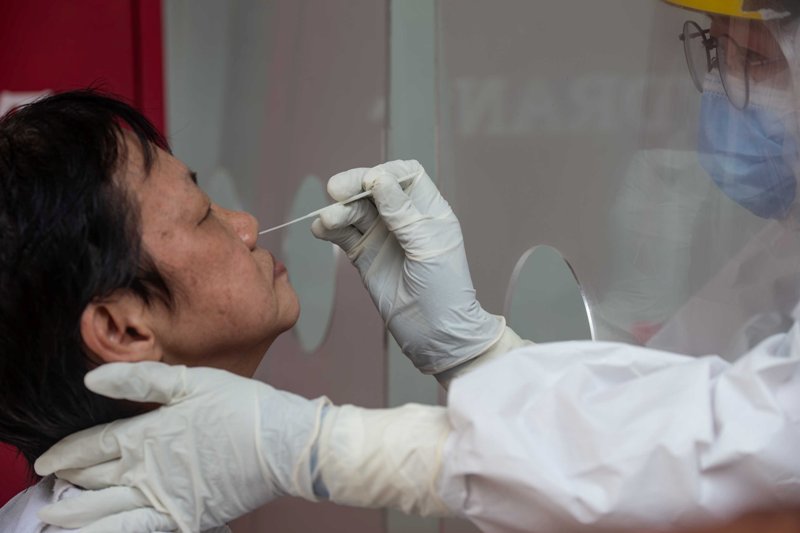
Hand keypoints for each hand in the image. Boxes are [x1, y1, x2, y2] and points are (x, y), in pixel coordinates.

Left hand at [34, 362, 326, 531]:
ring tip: (52, 519)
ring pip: (107, 512)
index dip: (66, 452)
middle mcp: (147, 471)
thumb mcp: (193, 381)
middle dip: (68, 479)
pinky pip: (138, 531)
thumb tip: (93, 379)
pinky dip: (114, 532)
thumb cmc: (242, 408)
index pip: (93, 445)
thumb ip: (140, 379)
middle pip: (95, 479)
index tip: (46, 459)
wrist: (282, 445)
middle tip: (48, 482)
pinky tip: (103, 532)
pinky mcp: (184, 519)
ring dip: (76, 516)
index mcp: (148, 434)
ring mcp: (164, 499)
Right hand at [311, 160, 503, 373]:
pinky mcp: (365, 255)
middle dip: (354, 186)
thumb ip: (403, 213)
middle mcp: (404, 219)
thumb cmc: (446, 291)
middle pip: (374, 189)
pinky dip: (330, 229)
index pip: (405, 175)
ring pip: (356, 211)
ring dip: (339, 211)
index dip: (386, 173)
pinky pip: (344, 234)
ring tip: (327, 219)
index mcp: (428, 211)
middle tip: (335, 190)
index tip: (370, 182)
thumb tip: (379, 179)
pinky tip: (321, 229)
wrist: (436, 334)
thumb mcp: (428, 247)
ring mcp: (383, 237)